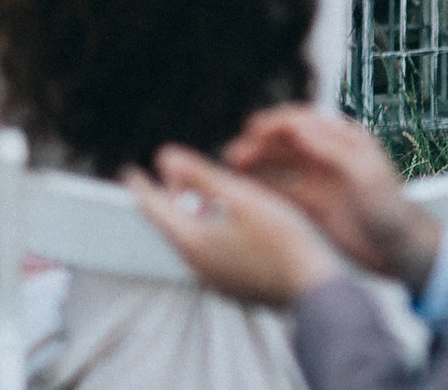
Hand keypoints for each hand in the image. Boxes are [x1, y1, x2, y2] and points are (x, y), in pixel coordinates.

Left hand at [128, 144, 344, 305]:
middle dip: (169, 197)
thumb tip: (164, 156)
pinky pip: (210, 253)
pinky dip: (209, 231)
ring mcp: (216, 279)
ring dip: (191, 214)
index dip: (140, 186)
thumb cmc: (282, 241)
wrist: (317, 292)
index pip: (152, 208)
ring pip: (191, 239)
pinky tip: (228, 221)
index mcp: (192, 243)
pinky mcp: (234, 286)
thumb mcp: (239, 196)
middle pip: (171, 224)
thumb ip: (198, 175)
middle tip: (173, 175)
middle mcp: (197, 265)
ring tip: (201, 193)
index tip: (130, 171)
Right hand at [221, 104, 435, 284]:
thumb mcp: (367, 177)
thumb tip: (300, 127)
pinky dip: (262, 187)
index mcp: (346, 142)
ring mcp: (319, 181)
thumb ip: (334, 150)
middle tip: (235, 154)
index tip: (252, 129)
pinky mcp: (313, 205)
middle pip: (284, 141)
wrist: (403, 254)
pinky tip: (246, 188)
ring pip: (278, 164)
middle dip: (257, 144)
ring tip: (233, 168)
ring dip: (255, 163)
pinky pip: (281, 189)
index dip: (275, 122)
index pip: (303, 121)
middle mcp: (329, 158)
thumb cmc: (395, 214)